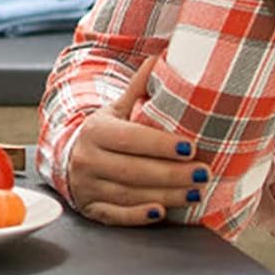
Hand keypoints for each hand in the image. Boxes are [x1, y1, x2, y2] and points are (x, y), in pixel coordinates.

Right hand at [66, 57, 212, 225]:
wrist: (70, 158)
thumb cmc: (104, 134)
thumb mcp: (116, 110)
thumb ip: (138, 89)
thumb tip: (159, 58)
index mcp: (95, 130)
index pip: (131, 138)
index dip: (161, 145)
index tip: (191, 148)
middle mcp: (87, 158)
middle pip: (134, 169)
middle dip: (172, 174)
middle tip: (204, 174)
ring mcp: (87, 185)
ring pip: (130, 193)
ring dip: (166, 195)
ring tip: (195, 192)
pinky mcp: (91, 208)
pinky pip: (116, 215)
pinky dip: (138, 215)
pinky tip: (160, 212)